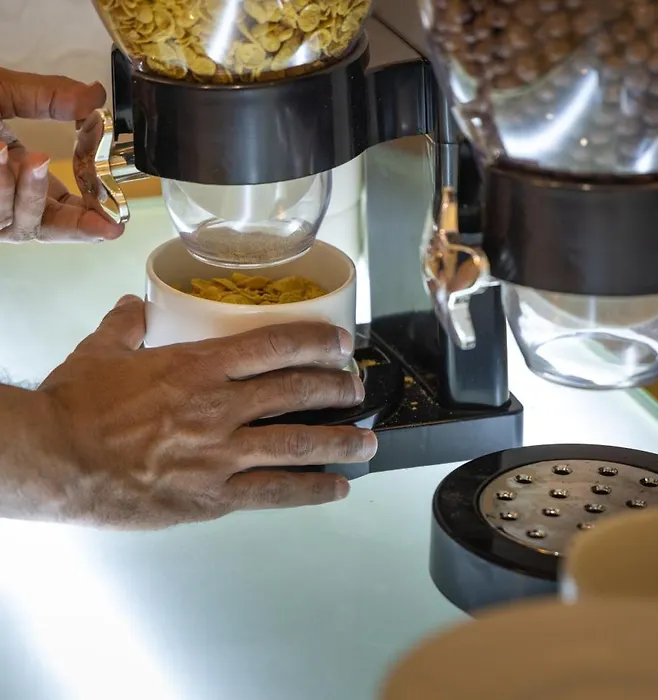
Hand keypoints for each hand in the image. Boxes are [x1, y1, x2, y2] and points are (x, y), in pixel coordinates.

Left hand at [0, 67, 124, 241]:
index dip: (90, 222)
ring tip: (31, 156)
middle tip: (102, 224)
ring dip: (27, 191)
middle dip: (75, 226)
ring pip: (17, 221)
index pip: (63, 211)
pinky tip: (1, 154)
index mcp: (22, 179)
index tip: (115, 225)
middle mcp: (5, 201)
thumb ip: (51, 97)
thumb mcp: (5, 93)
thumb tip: (95, 97)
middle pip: (44, 229)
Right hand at [34, 296, 376, 528]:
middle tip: (357, 388)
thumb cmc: (73, 407)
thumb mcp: (100, 352)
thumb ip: (126, 326)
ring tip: (366, 441)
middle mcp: (218, 406)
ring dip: (339, 441)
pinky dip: (311, 489)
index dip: (315, 342)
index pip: (273, 345)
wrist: (51, 459)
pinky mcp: (212, 495)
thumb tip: (133, 306)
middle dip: (336, 388)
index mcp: (197, 366)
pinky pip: (274, 491)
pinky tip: (337, 487)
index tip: (340, 342)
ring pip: (297, 442)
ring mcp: (219, 452)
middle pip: (296, 391)